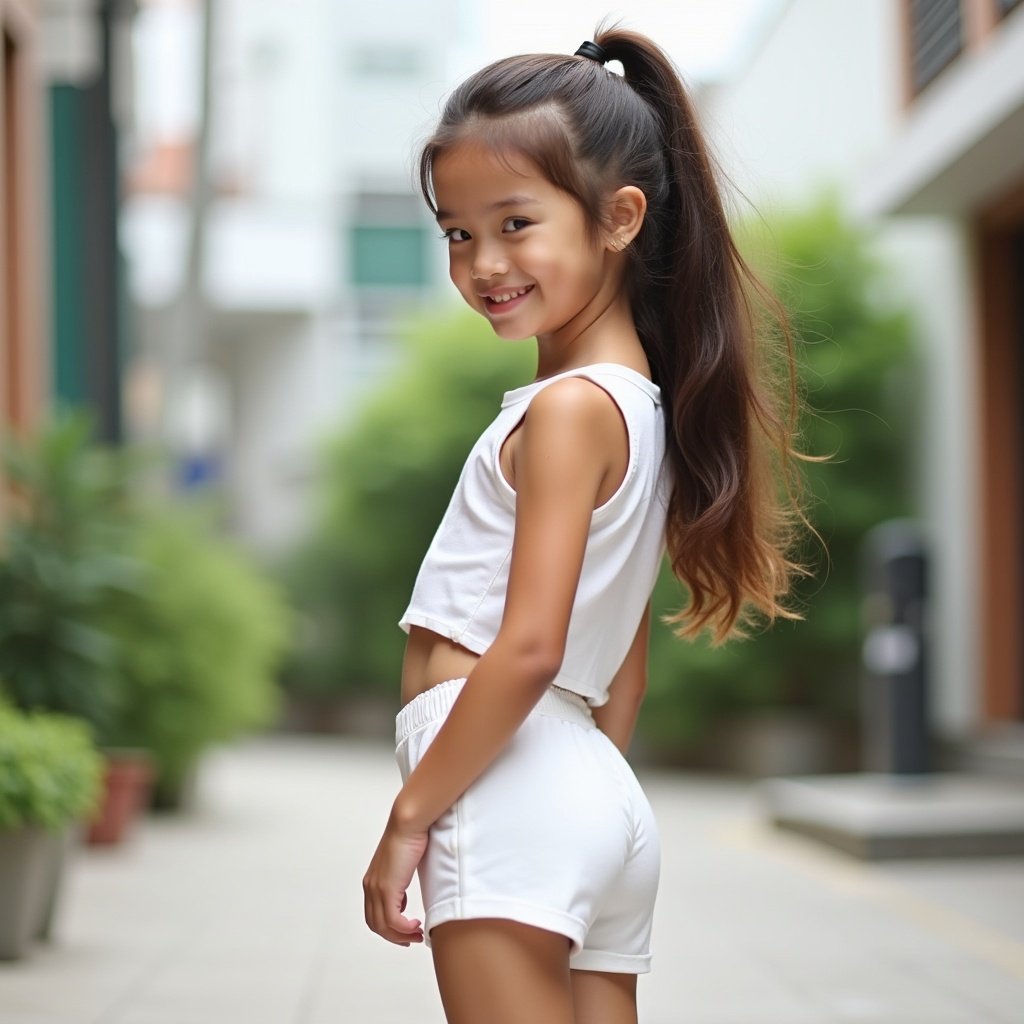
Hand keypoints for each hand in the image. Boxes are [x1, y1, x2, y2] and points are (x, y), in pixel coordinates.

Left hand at [363, 806, 427, 945]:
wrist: (408, 823)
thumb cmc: (409, 836)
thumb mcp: (402, 863)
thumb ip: (400, 879)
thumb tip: (405, 892)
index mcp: (372, 881)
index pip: (374, 915)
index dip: (388, 928)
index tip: (405, 930)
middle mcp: (370, 887)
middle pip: (376, 925)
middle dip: (394, 936)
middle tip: (412, 939)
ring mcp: (377, 888)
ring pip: (383, 926)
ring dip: (401, 935)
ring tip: (417, 934)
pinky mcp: (387, 888)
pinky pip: (393, 920)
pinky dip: (404, 928)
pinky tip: (416, 925)